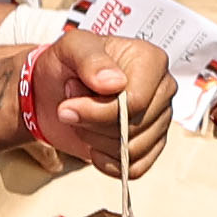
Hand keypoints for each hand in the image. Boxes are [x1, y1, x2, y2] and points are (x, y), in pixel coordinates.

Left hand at [28, 29, 175, 174]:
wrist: (53, 89)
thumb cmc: (66, 64)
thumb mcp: (71, 48)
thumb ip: (91, 60)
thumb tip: (114, 83)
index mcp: (152, 61)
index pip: (136, 101)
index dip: (98, 111)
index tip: (68, 103)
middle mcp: (162, 90)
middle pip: (133, 128)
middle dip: (93, 124)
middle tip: (72, 106)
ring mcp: (159, 119)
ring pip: (132, 150)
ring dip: (96, 141)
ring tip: (82, 120)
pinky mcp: (150, 145)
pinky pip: (135, 168)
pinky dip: (107, 162)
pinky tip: (93, 145)